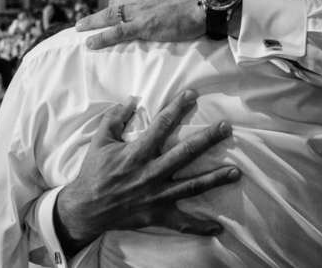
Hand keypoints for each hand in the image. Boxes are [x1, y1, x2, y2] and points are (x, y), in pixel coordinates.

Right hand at [54, 90, 239, 255]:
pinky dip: (199, 226)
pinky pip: (181, 222)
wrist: (85, 207)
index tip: (193, 95)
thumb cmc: (93, 172)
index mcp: (137, 152)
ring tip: (235, 172)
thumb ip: (114, 118)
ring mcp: (156, 195)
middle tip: (225, 128)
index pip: (162, 125)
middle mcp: (151, 172)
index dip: (178, 107)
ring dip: (214, 179)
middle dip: (207, 139)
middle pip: (185, 153)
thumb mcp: (99, 140)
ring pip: (191, 186)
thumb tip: (130, 100)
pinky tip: (218, 226)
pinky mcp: (156, 214)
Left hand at [75, 0, 204, 48]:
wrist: (206, 2)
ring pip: (109, 16)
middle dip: (105, 11)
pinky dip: (101, 38)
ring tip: (80, 28)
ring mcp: (138, 11)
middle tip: (94, 18)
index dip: (124, 0)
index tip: (121, 6)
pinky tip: (90, 43)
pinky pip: (115, 33)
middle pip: (116, 3)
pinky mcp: (141, 27)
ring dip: (92, 22)